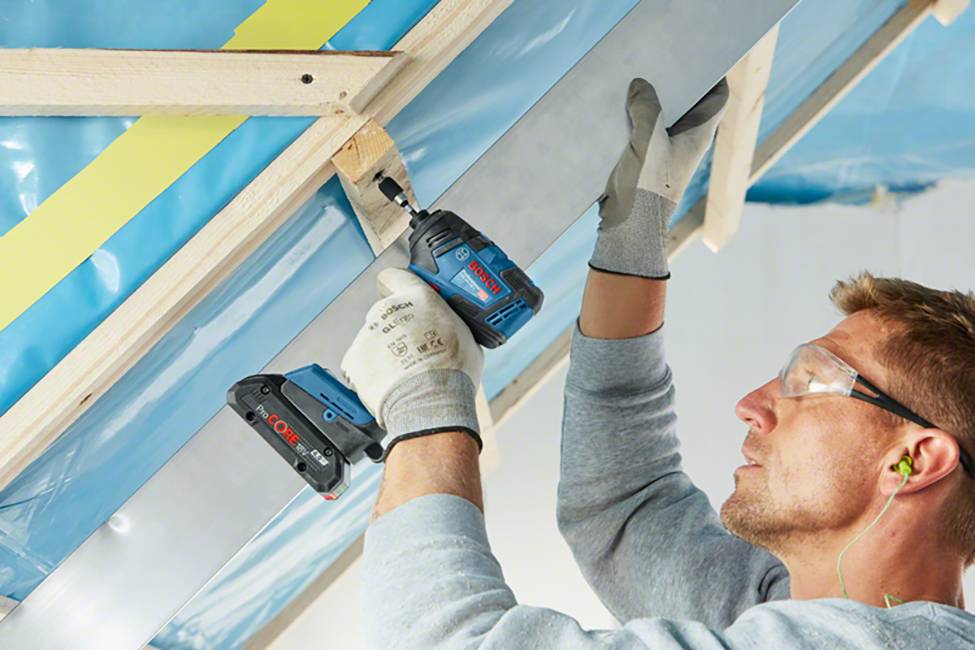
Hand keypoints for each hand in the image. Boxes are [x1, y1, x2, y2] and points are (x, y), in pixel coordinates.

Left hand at [341, 268, 483, 455]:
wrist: (429, 403)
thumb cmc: (452, 372)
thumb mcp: (468, 338)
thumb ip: (451, 324)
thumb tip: (454, 328)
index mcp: (417, 297)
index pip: (395, 276)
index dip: (400, 285)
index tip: (405, 295)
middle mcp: (388, 309)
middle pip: (387, 311)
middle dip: (398, 325)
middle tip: (416, 344)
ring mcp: (367, 334)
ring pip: (375, 337)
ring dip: (386, 349)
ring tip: (406, 370)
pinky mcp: (353, 358)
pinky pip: (362, 360)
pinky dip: (373, 370)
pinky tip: (391, 381)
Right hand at [591, 77, 727, 278]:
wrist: (628, 230)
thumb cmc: (645, 189)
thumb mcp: (646, 140)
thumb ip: (646, 107)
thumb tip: (640, 85)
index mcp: (698, 136)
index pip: (717, 98)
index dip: (713, 76)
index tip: (697, 60)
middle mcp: (686, 144)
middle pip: (688, 104)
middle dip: (674, 86)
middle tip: (656, 67)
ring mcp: (667, 155)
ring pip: (663, 119)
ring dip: (650, 104)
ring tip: (633, 86)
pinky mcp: (646, 165)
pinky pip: (644, 134)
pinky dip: (635, 122)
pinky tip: (617, 114)